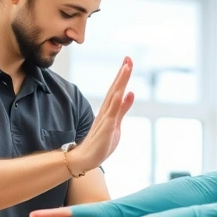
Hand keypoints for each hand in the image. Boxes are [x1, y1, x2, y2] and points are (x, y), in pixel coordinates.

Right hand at [67, 57, 134, 173]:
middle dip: (122, 73)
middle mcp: (106, 111)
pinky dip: (118, 102)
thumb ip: (123, 109)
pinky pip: (113, 112)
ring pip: (114, 96)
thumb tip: (131, 93)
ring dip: (121, 82)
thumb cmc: (100, 143)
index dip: (122, 76)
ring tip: (126, 67)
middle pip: (115, 88)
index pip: (117, 90)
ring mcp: (105, 119)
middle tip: (128, 58)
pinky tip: (123, 92)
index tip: (128, 61)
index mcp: (109, 110)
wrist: (85, 158)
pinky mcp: (106, 128)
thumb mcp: (116, 124)